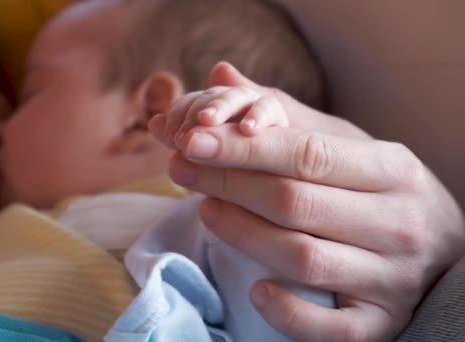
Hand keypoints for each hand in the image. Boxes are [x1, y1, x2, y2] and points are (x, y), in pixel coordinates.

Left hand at [150, 62, 464, 340]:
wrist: (444, 253)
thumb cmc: (381, 192)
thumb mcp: (351, 147)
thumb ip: (286, 116)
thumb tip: (221, 74)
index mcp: (393, 170)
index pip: (307, 155)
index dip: (242, 148)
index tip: (192, 139)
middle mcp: (399, 225)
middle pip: (295, 203)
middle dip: (228, 183)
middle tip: (182, 169)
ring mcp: (392, 279)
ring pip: (303, 259)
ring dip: (242, 234)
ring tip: (205, 210)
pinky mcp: (380, 323)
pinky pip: (329, 327)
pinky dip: (288, 311)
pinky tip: (257, 290)